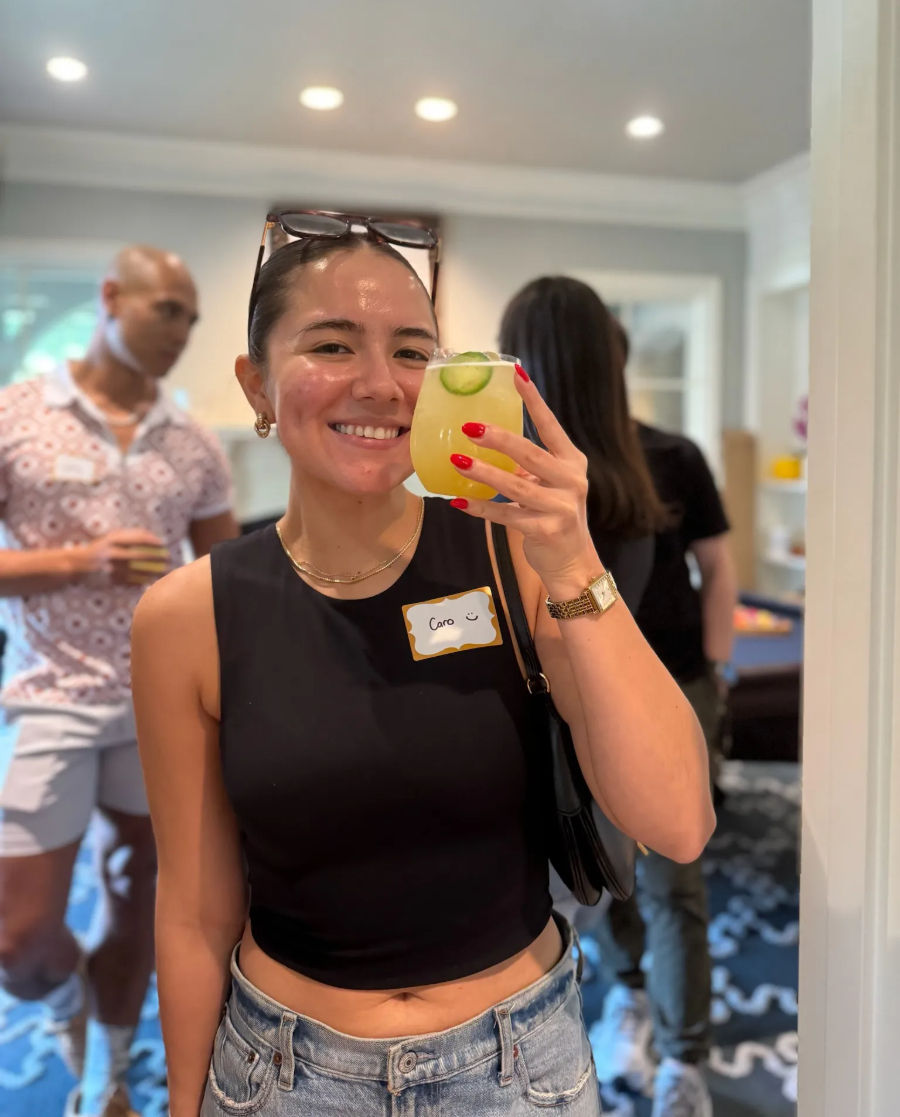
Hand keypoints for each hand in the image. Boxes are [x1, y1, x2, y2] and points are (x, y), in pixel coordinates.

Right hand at [74, 529, 171, 586]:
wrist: (74, 565)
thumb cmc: (96, 549)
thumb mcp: (108, 539)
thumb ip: (126, 537)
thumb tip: (150, 537)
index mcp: (110, 540)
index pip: (137, 538)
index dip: (152, 541)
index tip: (163, 544)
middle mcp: (110, 553)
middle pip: (139, 555)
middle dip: (156, 557)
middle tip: (168, 558)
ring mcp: (109, 568)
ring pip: (136, 570)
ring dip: (152, 571)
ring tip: (164, 572)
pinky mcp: (108, 580)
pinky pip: (129, 582)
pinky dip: (140, 582)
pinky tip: (150, 582)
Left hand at [449, 365, 596, 595]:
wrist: (573, 561)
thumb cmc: (555, 515)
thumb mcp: (550, 483)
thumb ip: (527, 463)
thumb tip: (488, 438)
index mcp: (571, 462)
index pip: (550, 425)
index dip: (533, 399)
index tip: (516, 373)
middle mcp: (571, 481)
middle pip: (530, 453)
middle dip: (499, 438)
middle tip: (469, 426)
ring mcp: (560, 507)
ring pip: (515, 485)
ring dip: (483, 473)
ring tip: (458, 460)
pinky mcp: (545, 530)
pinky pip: (505, 516)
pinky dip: (480, 508)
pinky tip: (458, 501)